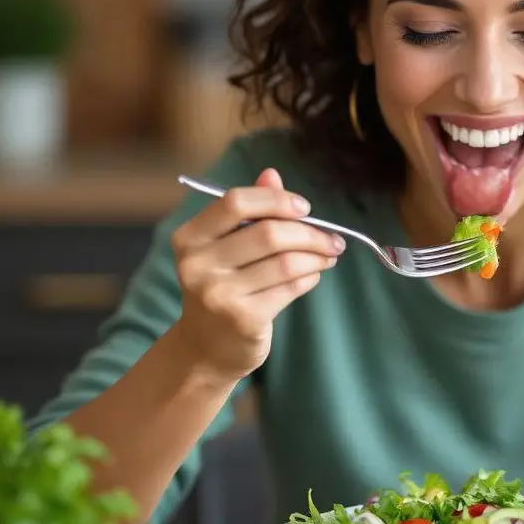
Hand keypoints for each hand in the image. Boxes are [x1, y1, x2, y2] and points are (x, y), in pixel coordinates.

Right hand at [171, 167, 344, 380]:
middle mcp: (198, 265)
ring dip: (317, 256)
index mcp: (190, 238)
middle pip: (269, 233)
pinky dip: (309, 278)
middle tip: (332, 238)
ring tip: (329, 256)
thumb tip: (271, 174)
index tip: (305, 208)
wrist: (207, 348)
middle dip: (310, 233)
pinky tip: (313, 276)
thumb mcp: (226, 247)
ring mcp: (219, 294)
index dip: (276, 200)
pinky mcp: (244, 318)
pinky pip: (291, 288)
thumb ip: (249, 210)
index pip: (235, 202)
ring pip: (286, 262)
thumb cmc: (223, 287)